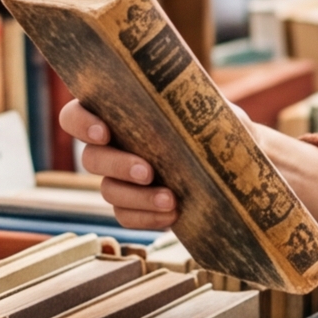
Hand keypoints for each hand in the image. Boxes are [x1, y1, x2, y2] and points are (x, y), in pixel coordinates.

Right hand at [57, 96, 317, 235]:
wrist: (239, 166)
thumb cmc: (220, 127)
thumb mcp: (213, 110)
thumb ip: (198, 104)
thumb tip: (194, 100)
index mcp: (121, 113)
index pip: (77, 115)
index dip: (82, 123)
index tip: (104, 132)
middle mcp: (113, 146)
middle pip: (91, 158)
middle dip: (117, 165)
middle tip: (148, 171)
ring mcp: (121, 180)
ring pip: (108, 192)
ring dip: (137, 197)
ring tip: (171, 199)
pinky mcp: (135, 207)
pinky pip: (126, 217)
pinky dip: (147, 217)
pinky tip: (173, 215)